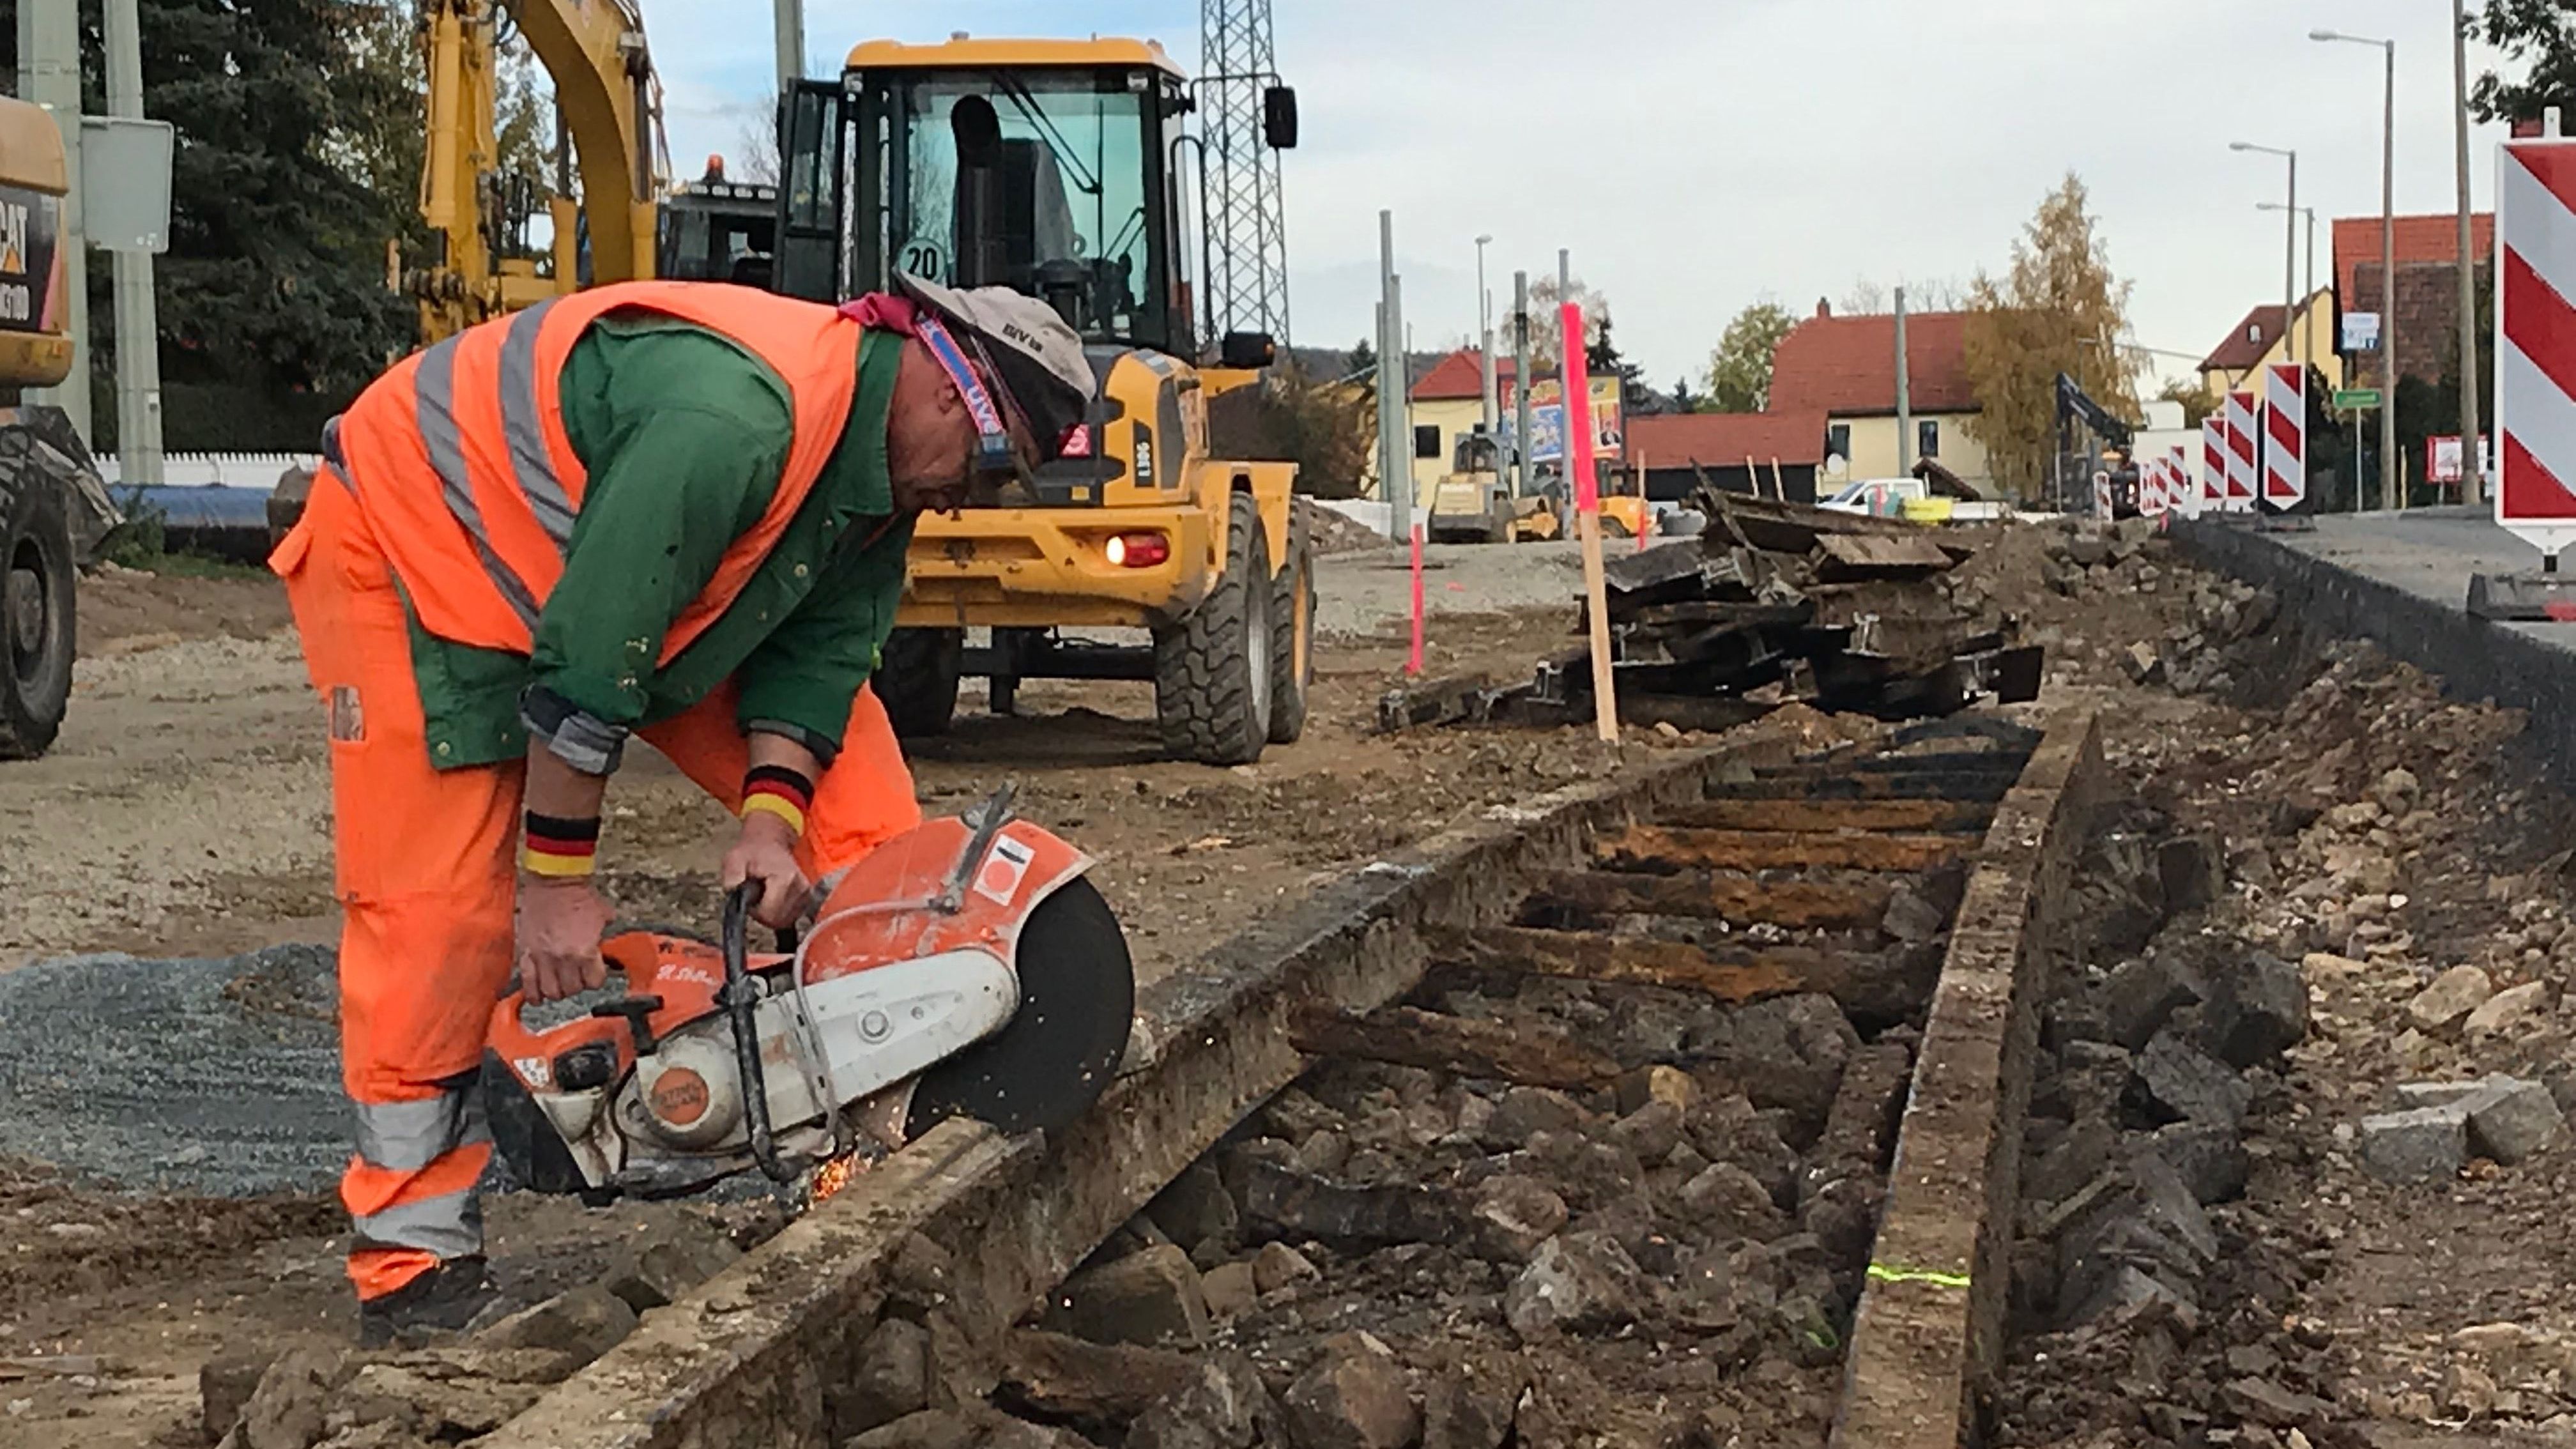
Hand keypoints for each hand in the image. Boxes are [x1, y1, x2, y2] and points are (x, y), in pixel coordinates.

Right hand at [516, 877, 611, 1003]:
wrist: (555, 881)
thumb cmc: (580, 896)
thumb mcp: (603, 918)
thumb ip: (603, 939)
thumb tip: (605, 950)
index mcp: (585, 952)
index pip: (594, 983)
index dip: (596, 978)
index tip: (595, 972)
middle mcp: (563, 959)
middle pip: (572, 990)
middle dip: (577, 985)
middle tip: (577, 975)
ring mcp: (542, 957)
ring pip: (550, 992)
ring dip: (557, 990)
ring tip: (560, 982)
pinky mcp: (526, 952)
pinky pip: (527, 983)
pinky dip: (533, 994)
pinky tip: (538, 997)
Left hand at [722, 812, 810, 930]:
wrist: (770, 842)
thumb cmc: (751, 852)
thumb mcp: (733, 860)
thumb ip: (732, 878)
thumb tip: (734, 894)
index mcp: (785, 878)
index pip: (769, 915)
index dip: (755, 911)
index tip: (750, 897)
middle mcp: (801, 887)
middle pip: (778, 921)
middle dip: (763, 913)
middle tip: (756, 895)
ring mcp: (807, 893)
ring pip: (785, 921)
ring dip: (771, 913)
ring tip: (765, 894)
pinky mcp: (808, 897)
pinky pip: (791, 917)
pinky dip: (780, 912)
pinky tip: (774, 898)